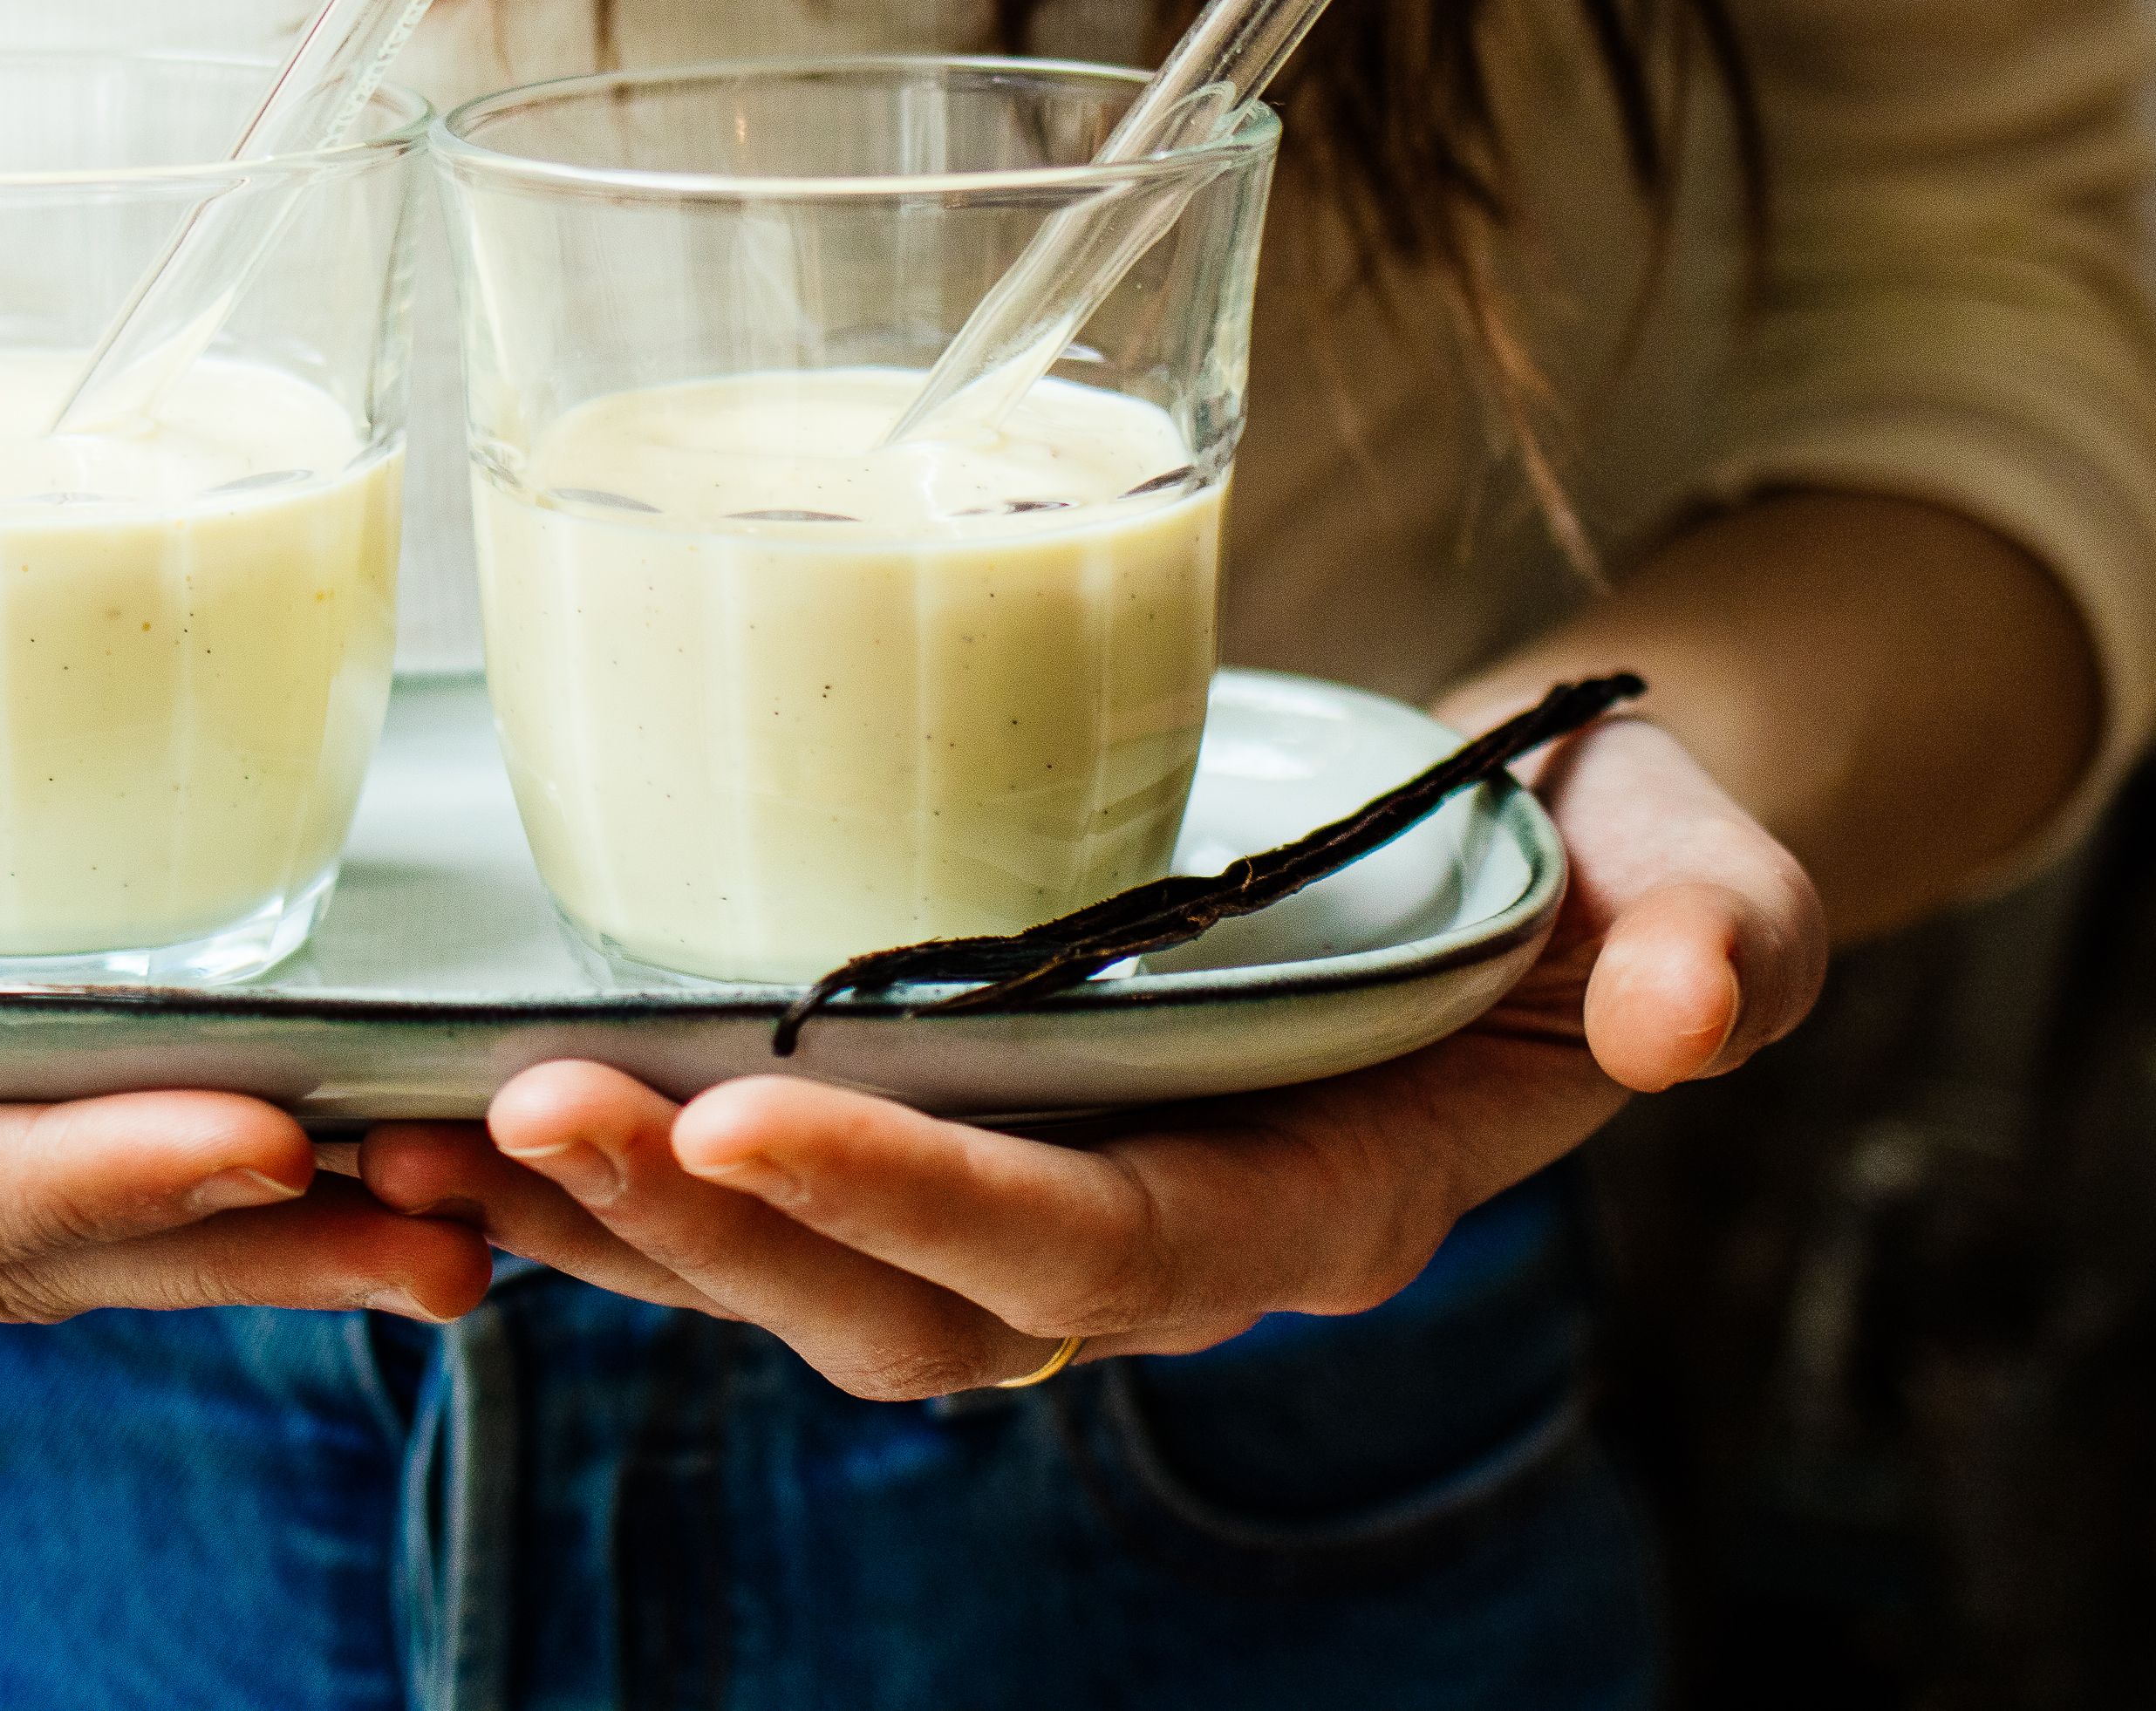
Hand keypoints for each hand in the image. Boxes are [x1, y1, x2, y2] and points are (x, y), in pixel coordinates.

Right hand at [0, 454, 485, 1322]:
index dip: (54, 1183)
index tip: (247, 1139)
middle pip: (7, 1228)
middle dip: (226, 1237)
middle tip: (441, 1223)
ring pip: (72, 1174)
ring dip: (272, 1207)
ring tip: (471, 1201)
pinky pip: (83, 1060)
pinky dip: (232, 1088)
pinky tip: (383, 1080)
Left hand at [364, 714, 1820, 1395]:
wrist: (1518, 848)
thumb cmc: (1598, 850)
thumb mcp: (1703, 862)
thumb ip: (1720, 930)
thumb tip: (1678, 1007)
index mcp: (1317, 1197)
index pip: (1097, 1250)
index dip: (920, 1202)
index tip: (738, 1108)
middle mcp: (1159, 1237)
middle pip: (906, 1308)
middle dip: (710, 1231)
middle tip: (525, 1105)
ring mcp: (1050, 1197)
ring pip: (805, 1283)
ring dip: (618, 1226)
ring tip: (435, 1129)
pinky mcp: (966, 1134)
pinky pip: (772, 1203)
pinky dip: (623, 1181)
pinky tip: (470, 1116)